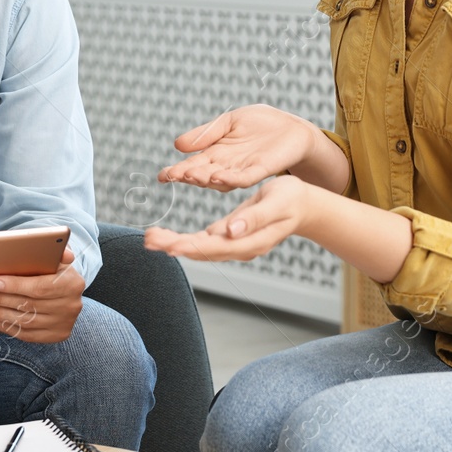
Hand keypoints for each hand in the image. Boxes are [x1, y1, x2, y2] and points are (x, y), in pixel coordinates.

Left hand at [0, 247, 84, 342]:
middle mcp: (71, 305)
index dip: (15, 285)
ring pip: (25, 321)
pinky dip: (6, 327)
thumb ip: (54, 251)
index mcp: (72, 283)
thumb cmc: (52, 268)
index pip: (40, 287)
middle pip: (28, 305)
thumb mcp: (54, 257)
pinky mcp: (56, 336)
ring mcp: (64, 323)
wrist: (66, 290)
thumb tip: (63, 253)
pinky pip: (27, 334)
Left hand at [145, 174, 312, 261]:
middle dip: (174, 245)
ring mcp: (235, 244)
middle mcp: (240, 247)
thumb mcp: (276, 203)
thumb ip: (253, 219)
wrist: (303, 205)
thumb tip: (229, 232)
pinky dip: (184, 239)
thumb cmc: (291, 200)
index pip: (215, 247)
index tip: (169, 245)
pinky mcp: (230, 236)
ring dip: (174, 243)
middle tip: (148, 239)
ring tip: (150, 238)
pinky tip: (167, 237)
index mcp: (250, 241)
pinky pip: (203, 241)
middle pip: (202, 251)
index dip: (191, 246)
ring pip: (200, 248)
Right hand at [161, 104, 317, 191]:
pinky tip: (218, 177)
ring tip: (190, 176)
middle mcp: (226, 166)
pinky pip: (244, 178)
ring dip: (205, 178)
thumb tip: (177, 145)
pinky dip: (231, 179)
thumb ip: (206, 134)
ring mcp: (242, 169)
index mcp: (216, 154)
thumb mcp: (228, 123)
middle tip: (172, 176)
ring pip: (219, 179)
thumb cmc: (261, 124)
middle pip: (202, 174)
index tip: (161, 175)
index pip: (192, 164)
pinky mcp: (260, 169)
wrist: (292, 127)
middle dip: (186, 175)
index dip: (176, 171)